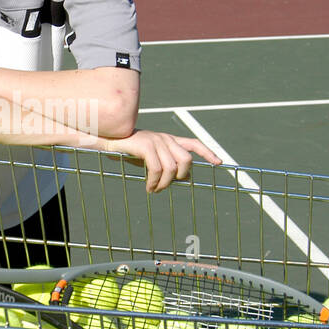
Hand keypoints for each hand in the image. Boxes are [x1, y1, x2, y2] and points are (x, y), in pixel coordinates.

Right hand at [101, 129, 221, 192]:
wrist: (109, 141)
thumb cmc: (129, 151)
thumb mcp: (152, 159)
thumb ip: (168, 165)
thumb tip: (184, 178)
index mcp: (169, 140)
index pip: (194, 143)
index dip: (208, 152)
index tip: (219, 163)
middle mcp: (165, 138)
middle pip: (187, 160)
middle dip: (181, 177)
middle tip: (166, 186)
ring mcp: (156, 141)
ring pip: (172, 168)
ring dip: (164, 184)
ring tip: (155, 190)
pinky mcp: (146, 146)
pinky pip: (157, 169)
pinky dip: (154, 183)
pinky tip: (149, 188)